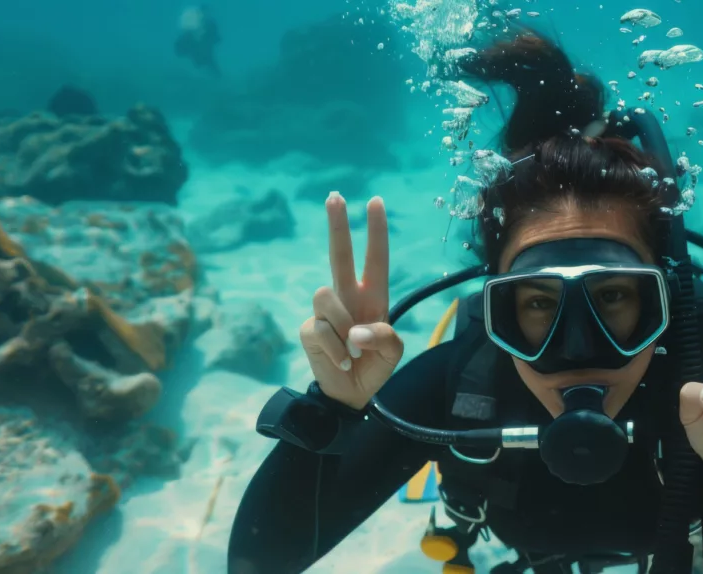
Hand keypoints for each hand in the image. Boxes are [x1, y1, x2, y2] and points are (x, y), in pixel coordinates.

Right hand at [298, 192, 403, 409]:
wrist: (349, 394)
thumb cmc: (373, 366)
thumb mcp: (392, 353)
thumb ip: (383, 337)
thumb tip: (356, 331)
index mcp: (373, 296)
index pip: (376, 258)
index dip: (376, 231)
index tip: (375, 202)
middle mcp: (348, 296)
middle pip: (339, 254)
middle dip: (337, 225)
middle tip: (335, 196)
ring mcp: (326, 312)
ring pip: (327, 296)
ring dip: (343, 326)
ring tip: (353, 351)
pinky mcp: (310, 329)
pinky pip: (322, 329)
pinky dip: (337, 351)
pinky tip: (342, 362)